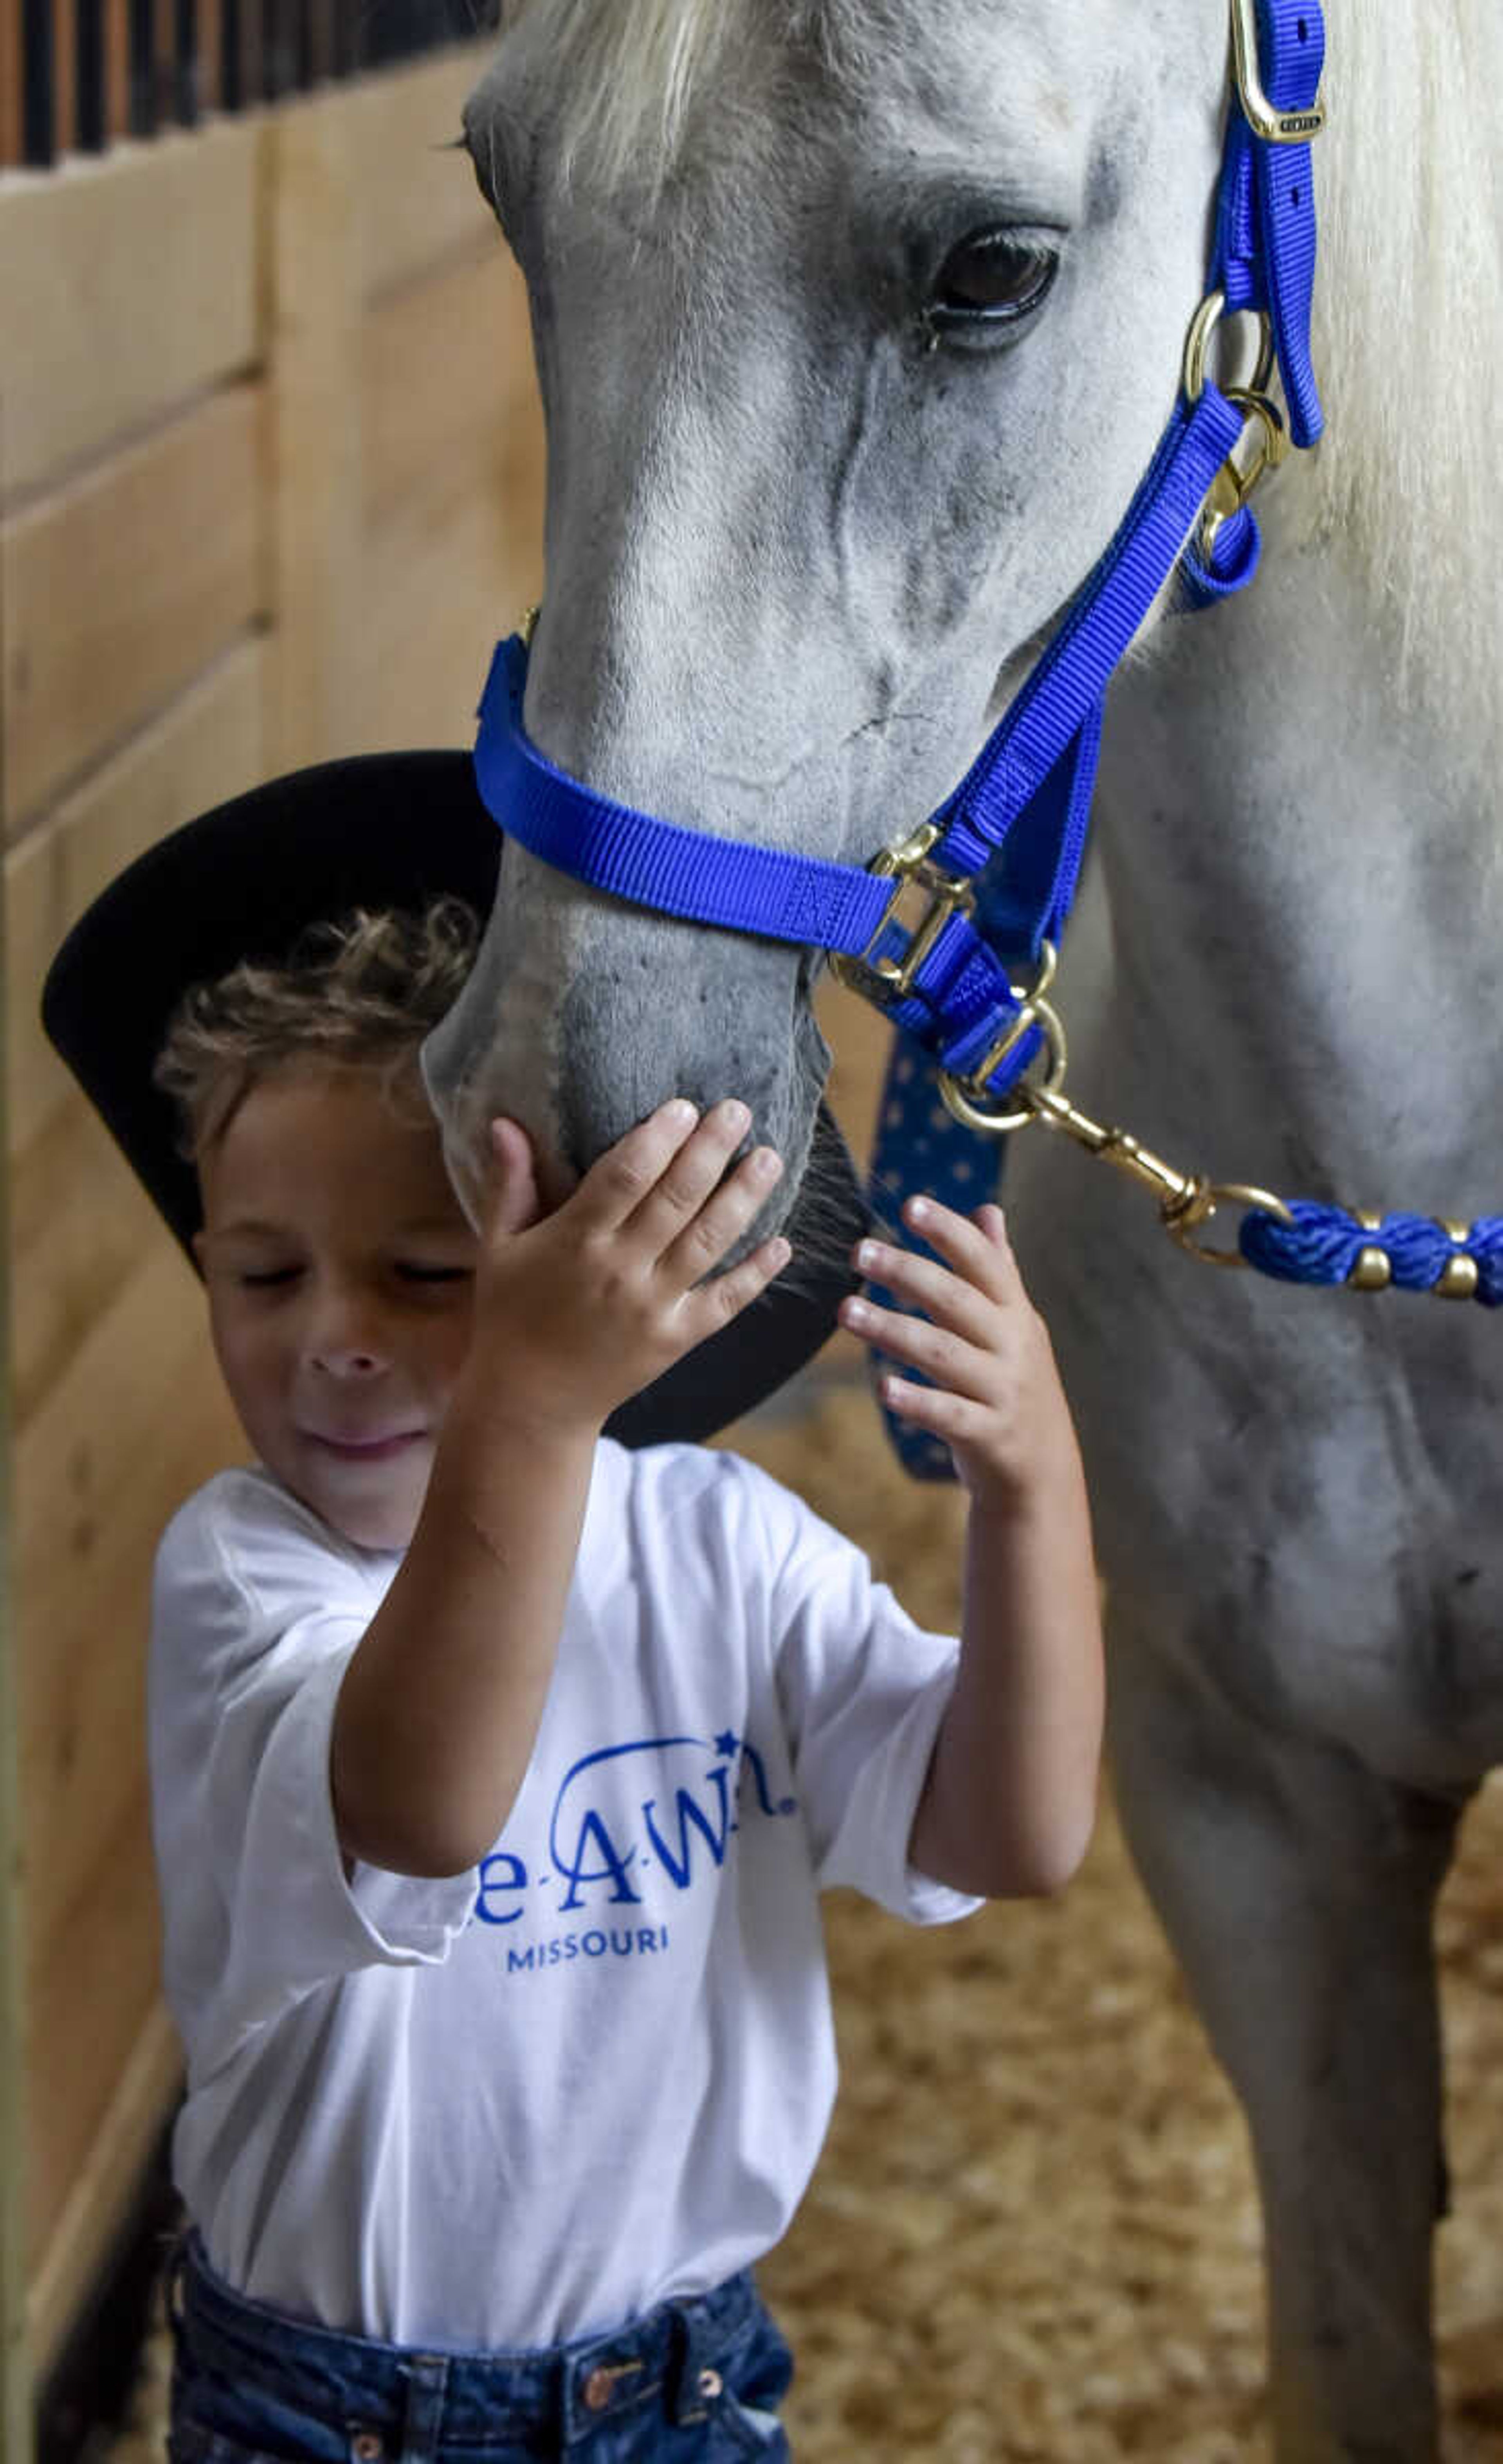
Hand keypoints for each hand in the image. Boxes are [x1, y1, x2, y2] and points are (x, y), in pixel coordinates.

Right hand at [466, 1098, 787, 1434]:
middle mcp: (618, 1271)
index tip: (684, 1106)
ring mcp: (652, 1307)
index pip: (624, 1177)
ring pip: (708, 1242)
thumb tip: (504, 1121)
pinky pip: (725, 1301)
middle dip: (711, 1150)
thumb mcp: (500, 1246)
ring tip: (769, 1158)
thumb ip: (510, 1182)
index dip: (658, 1139)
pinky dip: (756, 1274)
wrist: (531, 1401)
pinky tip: (782, 1243)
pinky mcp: (676, 1339)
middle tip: (740, 1111)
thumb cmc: (511, 1314)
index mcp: (574, 1241)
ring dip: (744, 1198)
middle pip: (675, 1199)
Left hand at [838, 1198, 1074, 1504]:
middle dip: (908, 1272)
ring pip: (945, 1355)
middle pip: (958, 1301)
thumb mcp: (1016, 1325)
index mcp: (1015, 1313)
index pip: (985, 1262)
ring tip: (845, 1312)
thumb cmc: (1015, 1384)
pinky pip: (949, 1415)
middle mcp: (1013, 1346)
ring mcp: (1003, 1391)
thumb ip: (999, 1269)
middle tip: (859, 1251)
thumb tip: (988, 1210)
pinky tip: (883, 1389)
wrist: (1043, 1468)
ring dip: (894, 1330)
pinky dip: (917, 1401)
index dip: (950, 1232)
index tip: (910, 1205)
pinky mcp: (988, 1435)